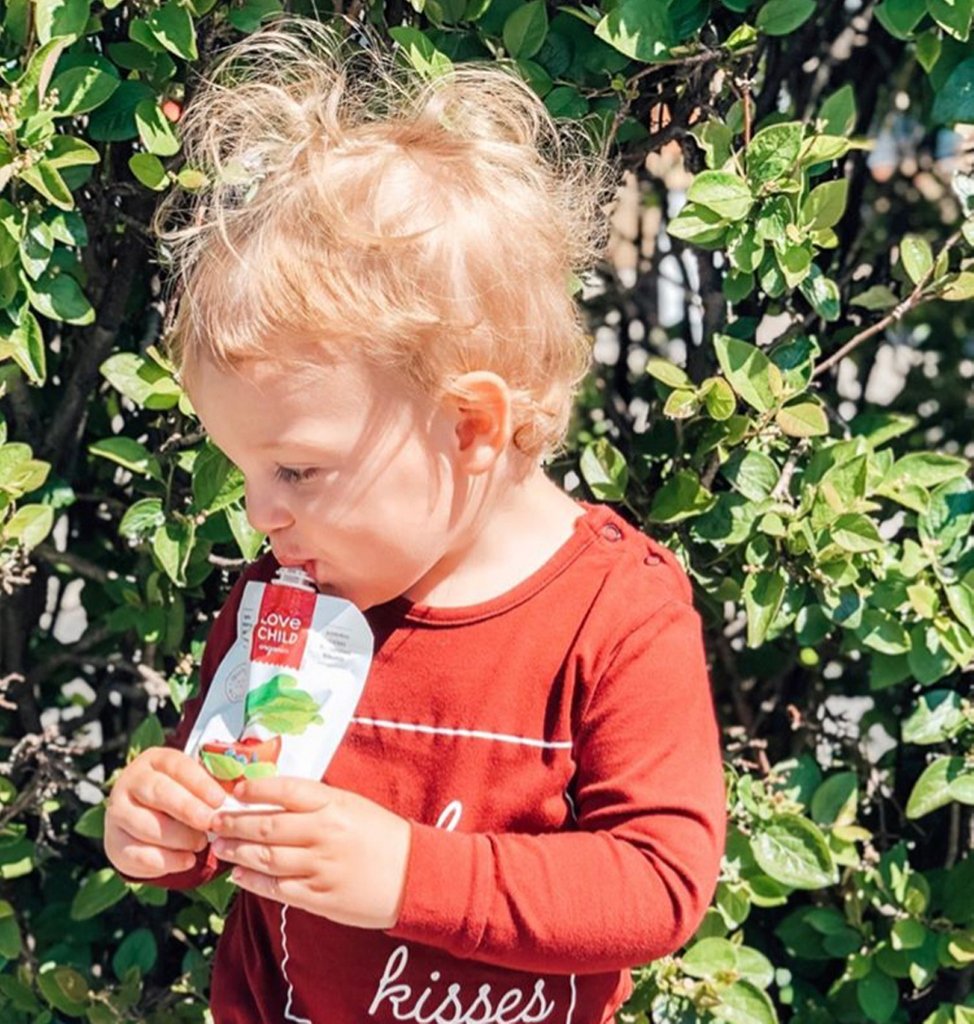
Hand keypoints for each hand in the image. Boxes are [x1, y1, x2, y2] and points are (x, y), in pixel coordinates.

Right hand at [104, 747, 225, 878]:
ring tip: (200, 843)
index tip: (220, 799)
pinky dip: (165, 861)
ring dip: (177, 837)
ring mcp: (118, 812)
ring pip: (145, 825)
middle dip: (187, 809)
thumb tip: (244, 789)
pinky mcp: (114, 842)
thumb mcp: (197, 783)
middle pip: (158, 792)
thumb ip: (216, 784)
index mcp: (156, 760)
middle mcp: (131, 782)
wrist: (149, 820)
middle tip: (210, 822)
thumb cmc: (183, 796)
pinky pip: (137, 854)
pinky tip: (187, 861)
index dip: (199, 783)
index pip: (177, 766)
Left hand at [209, 777, 411, 929]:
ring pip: (266, 858)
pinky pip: (277, 889)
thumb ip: (317, 802)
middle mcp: (324, 833)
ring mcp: (320, 867)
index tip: (235, 791)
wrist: (414, 875)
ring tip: (220, 847)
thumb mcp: (353, 806)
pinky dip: (254, 882)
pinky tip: (240, 876)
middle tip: (213, 821)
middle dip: (234, 824)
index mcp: (334, 804)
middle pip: (266, 827)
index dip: (255, 790)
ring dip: (237, 853)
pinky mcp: (320, 898)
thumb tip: (273, 799)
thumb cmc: (382, 835)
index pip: (285, 791)